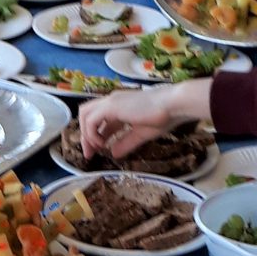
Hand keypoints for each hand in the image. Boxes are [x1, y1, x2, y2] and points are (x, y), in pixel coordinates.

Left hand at [78, 81, 211, 160]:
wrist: (172, 105)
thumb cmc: (163, 116)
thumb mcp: (141, 134)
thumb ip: (126, 143)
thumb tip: (114, 154)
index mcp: (120, 106)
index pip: (99, 120)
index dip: (95, 136)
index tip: (97, 151)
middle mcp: (112, 101)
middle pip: (86, 114)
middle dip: (85, 134)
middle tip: (90, 153)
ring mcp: (111, 101)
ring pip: (85, 114)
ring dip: (87, 133)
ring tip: (96, 148)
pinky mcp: (111, 106)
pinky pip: (90, 120)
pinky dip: (92, 133)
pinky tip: (103, 143)